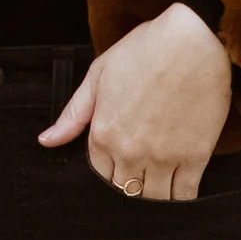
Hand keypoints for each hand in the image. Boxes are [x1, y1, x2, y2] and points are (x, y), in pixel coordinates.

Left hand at [40, 2, 232, 199]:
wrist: (195, 40)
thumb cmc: (146, 49)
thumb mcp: (99, 75)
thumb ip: (73, 114)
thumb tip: (46, 141)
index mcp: (103, 134)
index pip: (99, 177)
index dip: (109, 174)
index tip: (121, 166)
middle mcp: (129, 152)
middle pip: (125, 191)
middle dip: (131, 187)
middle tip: (142, 176)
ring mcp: (163, 157)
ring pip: (153, 199)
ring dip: (154, 197)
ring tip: (160, 184)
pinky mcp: (194, 157)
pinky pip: (184, 195)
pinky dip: (181, 199)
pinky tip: (180, 191)